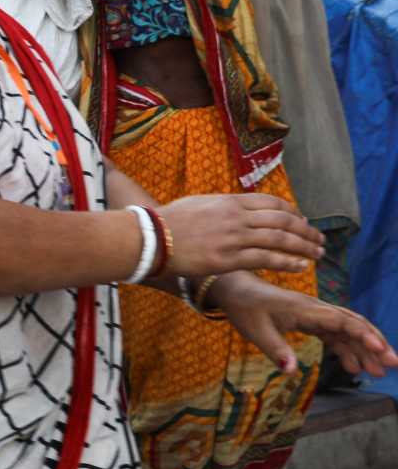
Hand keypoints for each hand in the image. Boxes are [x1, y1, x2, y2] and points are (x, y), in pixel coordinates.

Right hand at [156, 193, 321, 278]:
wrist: (149, 238)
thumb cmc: (168, 222)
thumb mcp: (199, 204)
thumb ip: (223, 207)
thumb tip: (237, 212)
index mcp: (230, 201)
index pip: (273, 203)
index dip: (293, 212)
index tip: (302, 222)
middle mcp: (236, 217)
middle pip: (283, 220)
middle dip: (306, 231)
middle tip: (319, 239)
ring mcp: (233, 238)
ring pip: (280, 240)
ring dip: (304, 247)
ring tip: (317, 254)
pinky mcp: (228, 259)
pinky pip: (267, 259)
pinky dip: (288, 262)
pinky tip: (301, 267)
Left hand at [212, 276, 396, 379]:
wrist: (236, 290)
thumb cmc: (245, 308)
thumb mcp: (256, 331)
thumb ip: (275, 350)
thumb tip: (290, 372)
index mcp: (307, 310)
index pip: (343, 322)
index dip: (364, 336)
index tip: (381, 351)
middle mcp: (317, 310)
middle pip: (354, 325)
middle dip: (375, 344)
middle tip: (393, 365)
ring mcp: (316, 315)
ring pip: (347, 332)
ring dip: (364, 350)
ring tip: (378, 372)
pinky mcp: (311, 321)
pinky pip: (335, 335)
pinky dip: (346, 349)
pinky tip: (353, 367)